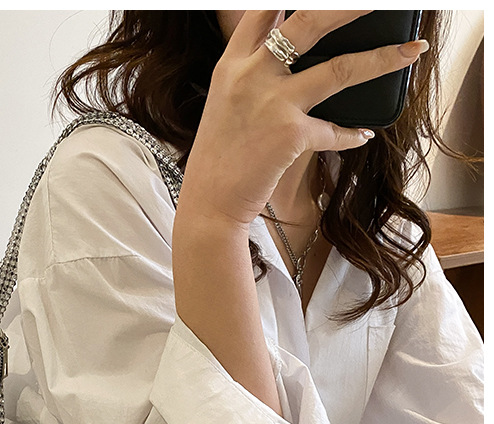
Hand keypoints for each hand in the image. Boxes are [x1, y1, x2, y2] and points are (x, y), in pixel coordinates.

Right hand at [178, 10, 428, 228]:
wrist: (209, 204)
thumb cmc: (218, 160)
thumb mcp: (225, 105)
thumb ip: (251, 75)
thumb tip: (289, 58)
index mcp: (231, 66)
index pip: (262, 11)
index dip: (286, 0)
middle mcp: (250, 76)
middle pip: (309, 22)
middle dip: (350, 7)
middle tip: (378, 1)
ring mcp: (272, 103)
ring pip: (339, 68)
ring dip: (381, 59)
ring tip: (412, 50)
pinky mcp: (291, 134)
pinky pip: (335, 131)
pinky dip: (352, 134)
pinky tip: (363, 135)